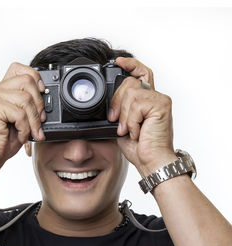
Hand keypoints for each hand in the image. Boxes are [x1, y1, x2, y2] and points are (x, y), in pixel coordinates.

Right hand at [0, 62, 45, 167]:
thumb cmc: (0, 139)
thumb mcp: (18, 118)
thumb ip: (27, 105)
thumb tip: (46, 99)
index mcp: (1, 89)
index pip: (19, 68)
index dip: (35, 77)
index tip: (42, 92)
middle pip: (27, 80)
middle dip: (39, 103)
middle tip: (40, 121)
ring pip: (26, 98)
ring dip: (33, 120)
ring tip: (30, 132)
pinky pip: (20, 113)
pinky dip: (24, 128)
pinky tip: (20, 135)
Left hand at [109, 57, 177, 176]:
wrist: (151, 161)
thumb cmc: (139, 147)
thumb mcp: (122, 124)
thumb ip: (119, 109)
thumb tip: (106, 102)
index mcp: (146, 100)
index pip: (141, 73)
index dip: (130, 64)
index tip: (118, 62)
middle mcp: (155, 97)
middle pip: (129, 82)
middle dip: (116, 102)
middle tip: (115, 121)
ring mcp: (160, 99)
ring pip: (131, 93)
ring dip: (124, 115)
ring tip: (129, 130)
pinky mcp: (162, 105)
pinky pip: (136, 104)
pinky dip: (131, 120)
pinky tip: (137, 131)